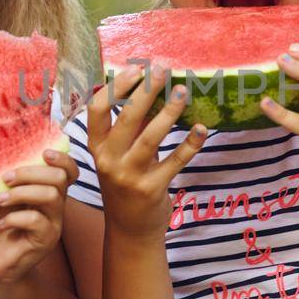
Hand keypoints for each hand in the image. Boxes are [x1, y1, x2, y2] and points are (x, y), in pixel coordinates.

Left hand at [0, 148, 79, 284]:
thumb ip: (3, 181)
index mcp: (46, 191)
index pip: (69, 171)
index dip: (62, 159)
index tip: (42, 154)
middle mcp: (55, 207)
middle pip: (59, 178)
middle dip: (30, 172)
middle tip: (6, 178)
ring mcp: (53, 224)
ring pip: (51, 196)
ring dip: (21, 193)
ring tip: (0, 200)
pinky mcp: (45, 241)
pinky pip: (37, 221)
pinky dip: (15, 217)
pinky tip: (1, 224)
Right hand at [88, 65, 206, 237]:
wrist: (130, 229)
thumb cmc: (125, 183)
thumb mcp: (119, 155)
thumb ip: (131, 126)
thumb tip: (149, 87)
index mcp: (97, 147)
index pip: (96, 110)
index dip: (116, 87)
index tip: (136, 68)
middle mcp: (109, 161)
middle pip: (127, 118)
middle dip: (146, 90)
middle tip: (162, 70)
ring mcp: (130, 176)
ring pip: (151, 138)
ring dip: (169, 112)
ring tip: (182, 91)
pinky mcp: (152, 189)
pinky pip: (175, 161)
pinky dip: (190, 143)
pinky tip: (202, 128)